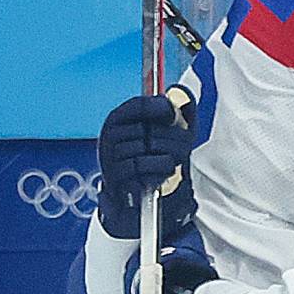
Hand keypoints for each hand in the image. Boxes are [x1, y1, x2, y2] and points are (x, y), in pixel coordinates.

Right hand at [98, 88, 195, 240]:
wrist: (132, 198)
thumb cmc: (149, 162)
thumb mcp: (162, 138)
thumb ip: (175, 115)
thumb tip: (183, 94)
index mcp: (119, 120)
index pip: (138, 105)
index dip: (159, 107)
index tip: (173, 114)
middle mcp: (110, 135)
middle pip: (149, 128)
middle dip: (172, 139)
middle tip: (182, 150)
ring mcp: (110, 155)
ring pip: (147, 146)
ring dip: (168, 156)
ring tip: (171, 164)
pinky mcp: (114, 175)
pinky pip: (141, 165)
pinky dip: (159, 168)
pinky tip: (164, 171)